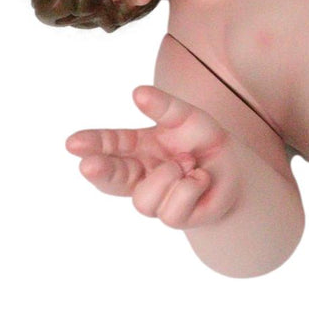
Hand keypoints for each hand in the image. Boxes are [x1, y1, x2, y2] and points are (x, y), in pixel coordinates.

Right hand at [65, 86, 241, 229]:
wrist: (235, 170)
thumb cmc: (203, 141)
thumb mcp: (188, 118)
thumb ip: (165, 107)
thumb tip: (138, 92)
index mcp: (136, 146)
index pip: (109, 144)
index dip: (92, 143)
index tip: (73, 143)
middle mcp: (139, 173)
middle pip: (112, 177)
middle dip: (100, 171)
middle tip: (88, 166)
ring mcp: (154, 198)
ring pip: (144, 199)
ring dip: (171, 175)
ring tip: (189, 164)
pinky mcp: (172, 217)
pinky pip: (171, 210)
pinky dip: (191, 188)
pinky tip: (199, 180)